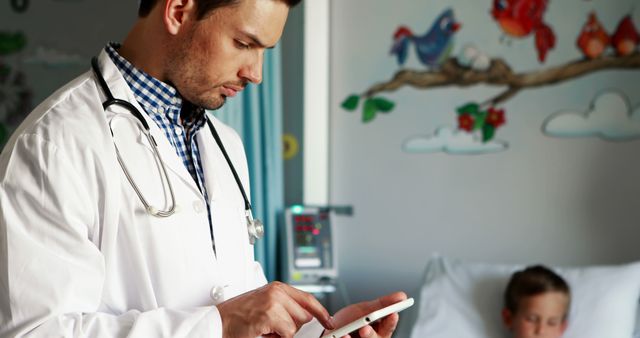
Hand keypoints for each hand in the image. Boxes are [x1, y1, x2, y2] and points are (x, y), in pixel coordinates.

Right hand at [217, 281, 335, 337]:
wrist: (218, 321)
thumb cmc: (238, 315)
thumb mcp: (265, 304)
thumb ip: (285, 306)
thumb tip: (306, 317)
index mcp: (277, 287)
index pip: (308, 299)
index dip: (321, 312)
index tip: (329, 321)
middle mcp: (277, 292)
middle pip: (304, 315)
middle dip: (292, 326)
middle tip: (274, 327)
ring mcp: (273, 302)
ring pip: (296, 326)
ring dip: (283, 333)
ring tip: (266, 328)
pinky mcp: (269, 315)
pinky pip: (287, 333)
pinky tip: (263, 332)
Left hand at [330, 292, 406, 337]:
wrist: (331, 328)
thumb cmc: (351, 320)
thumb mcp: (365, 309)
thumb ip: (382, 304)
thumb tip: (401, 296)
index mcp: (379, 330)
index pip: (388, 327)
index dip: (391, 322)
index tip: (393, 314)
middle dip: (372, 334)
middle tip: (365, 328)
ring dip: (363, 337)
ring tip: (357, 330)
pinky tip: (344, 336)